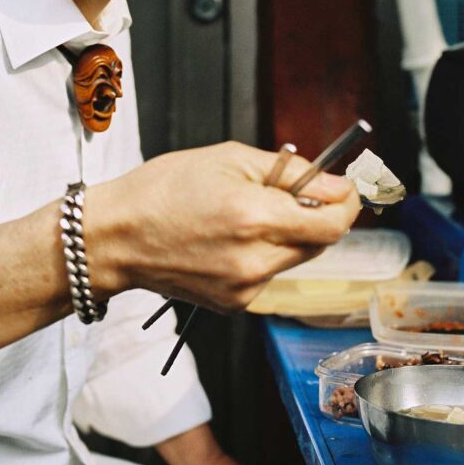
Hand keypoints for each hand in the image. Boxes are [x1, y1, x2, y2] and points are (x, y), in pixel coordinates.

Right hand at [86, 141, 359, 311]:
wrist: (115, 237)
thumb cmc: (162, 188)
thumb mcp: (226, 159)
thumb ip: (287, 171)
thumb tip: (334, 184)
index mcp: (255, 217)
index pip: (333, 223)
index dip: (348, 204)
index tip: (347, 189)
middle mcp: (256, 259)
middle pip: (319, 243)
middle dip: (316, 215)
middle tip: (293, 193)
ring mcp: (245, 288)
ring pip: (293, 259)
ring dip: (287, 235)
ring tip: (247, 214)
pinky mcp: (234, 304)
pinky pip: (268, 276)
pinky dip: (262, 255)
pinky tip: (227, 239)